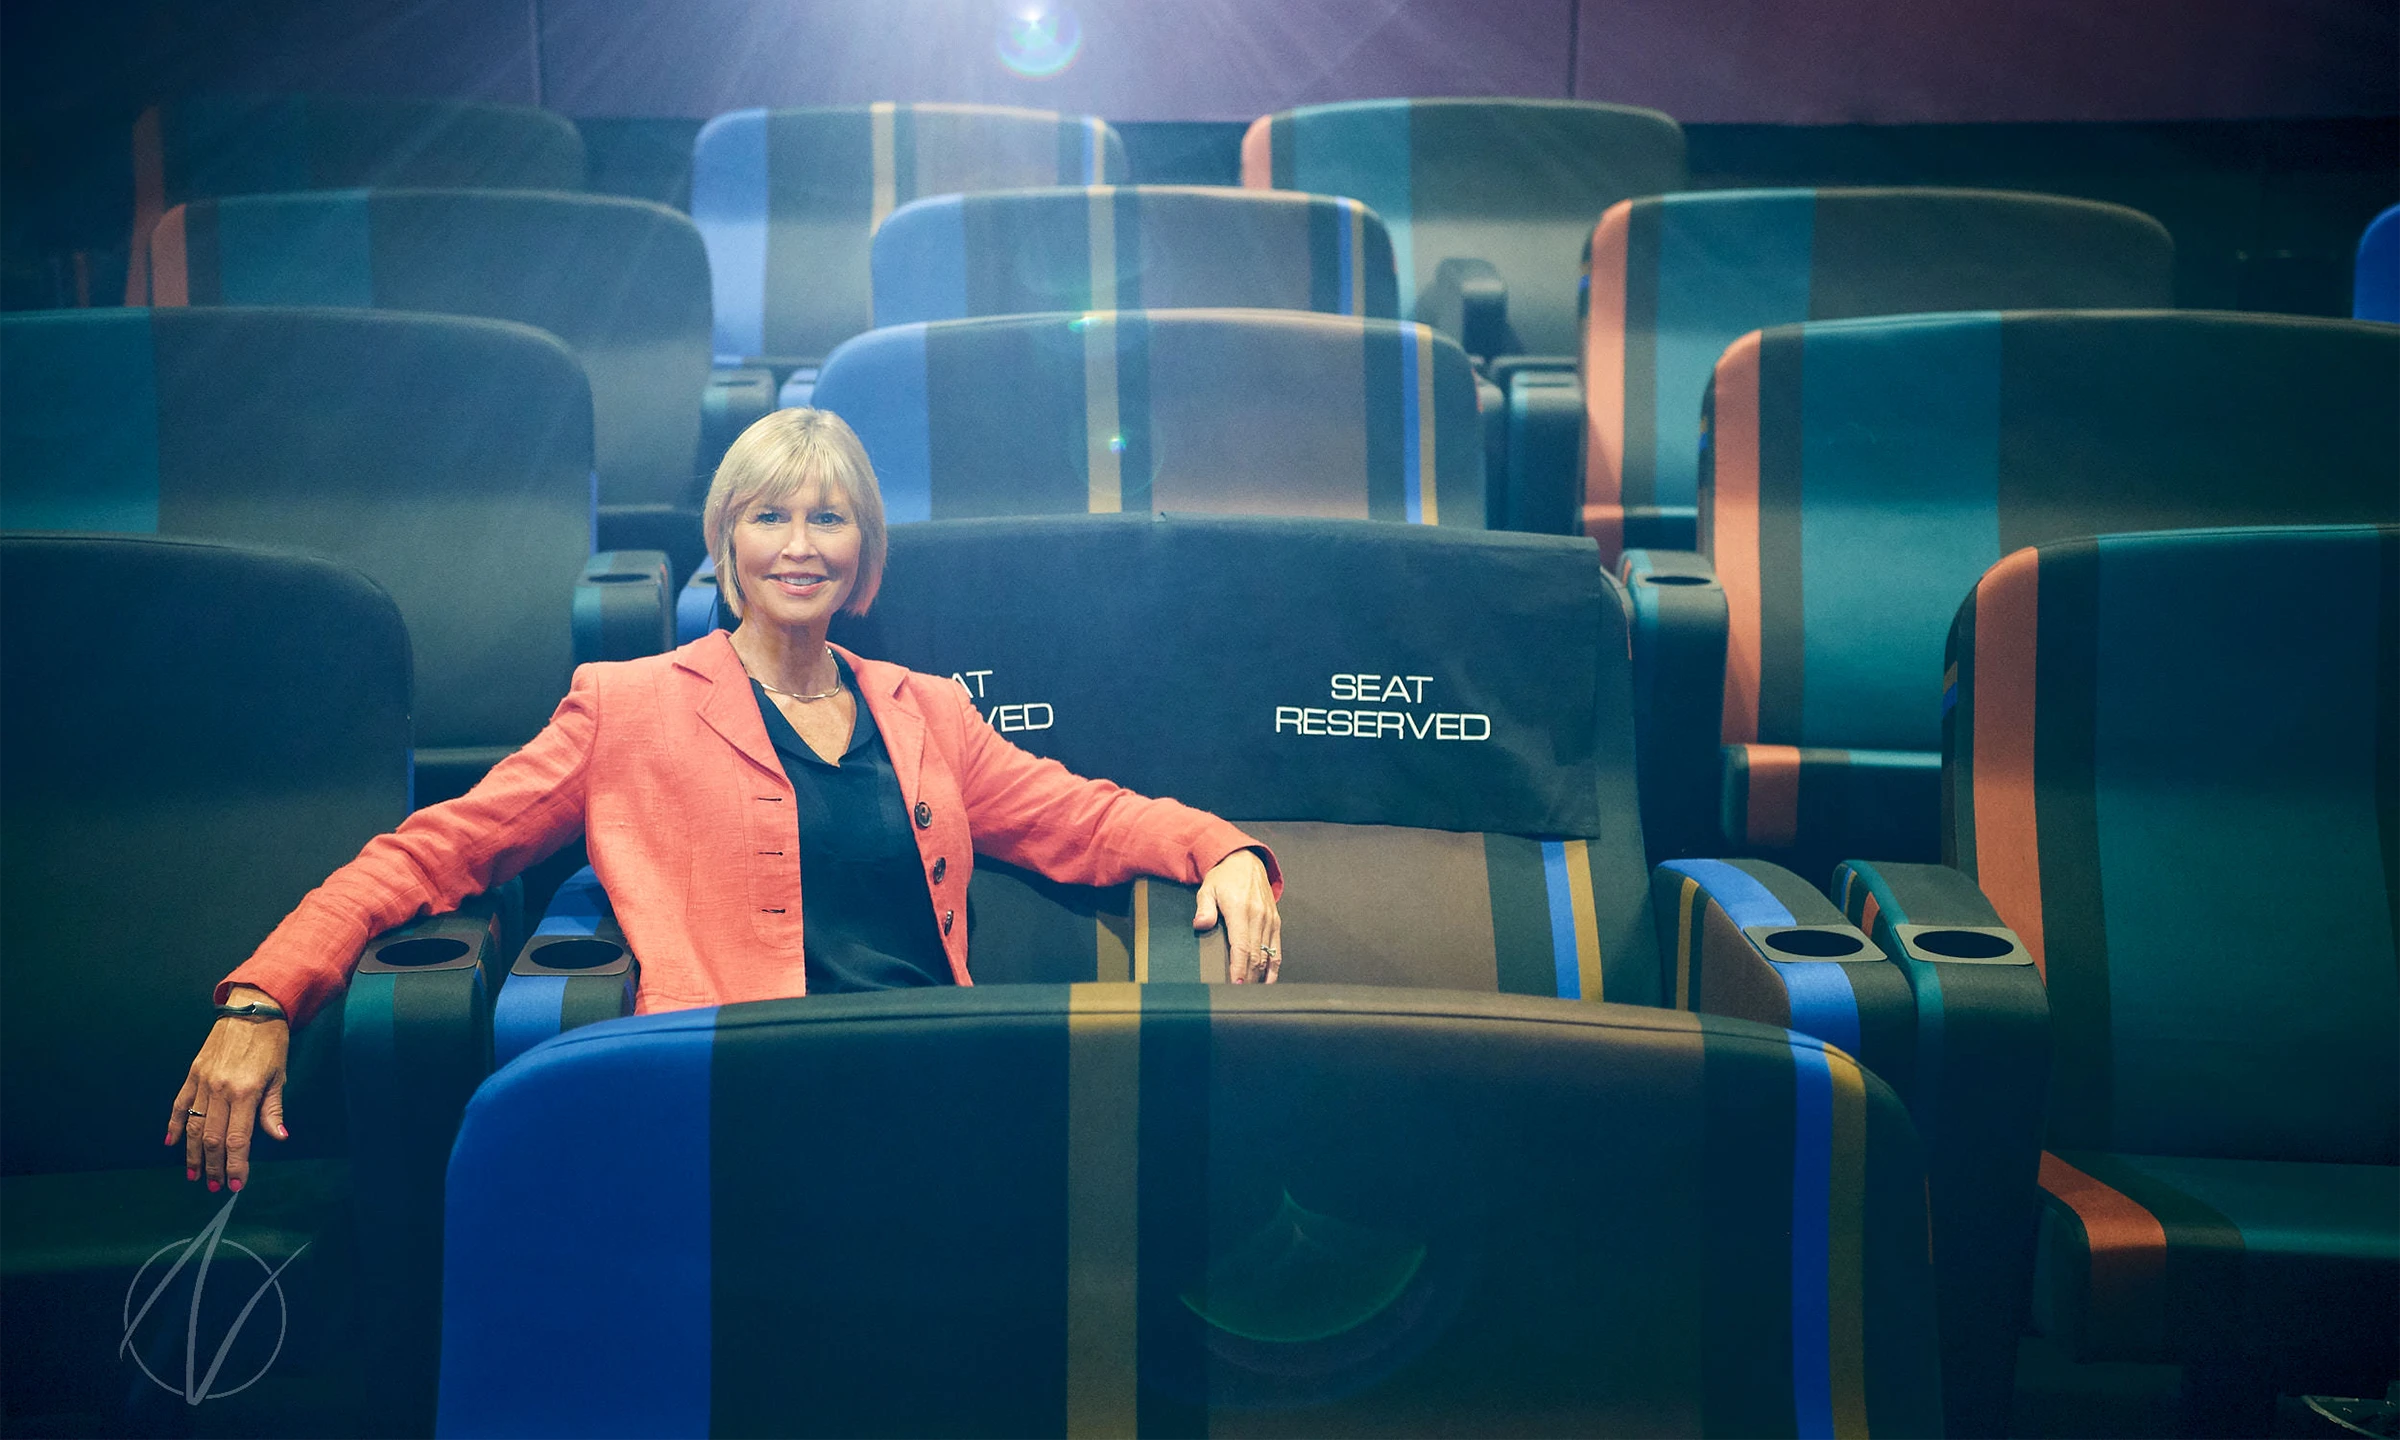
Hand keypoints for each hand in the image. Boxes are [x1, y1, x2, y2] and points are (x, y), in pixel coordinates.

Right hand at [166, 986, 289, 1192]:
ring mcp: (203, 1081)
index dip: (236, 1165)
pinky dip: (174, 1125)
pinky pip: (180, 1104)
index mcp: (246, 1092)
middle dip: (214, 1166)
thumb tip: (278, 1137)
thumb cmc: (271, 1043)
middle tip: (215, 1186)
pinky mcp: (192, 1073)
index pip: (238, 1139)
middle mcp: (221, 1090)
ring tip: (195, 1175)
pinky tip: (171, 1143)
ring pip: (194, 1126)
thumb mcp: (280, 1075)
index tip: (236, 1184)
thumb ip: (273, 1110)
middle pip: (213, 1138)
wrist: (252, 1008)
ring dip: (193, 1154)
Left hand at [1195, 849, 1281, 983]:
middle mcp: (1259, 917)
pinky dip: (1274, 967)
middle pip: (1255, 956)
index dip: (1239, 969)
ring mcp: (1270, 920)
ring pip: (1267, 955)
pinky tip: (1268, 982)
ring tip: (1251, 994)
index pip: (1241, 947)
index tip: (1236, 986)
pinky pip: (1277, 949)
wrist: (1246, 861)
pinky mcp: (1276, 922)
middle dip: (1248, 978)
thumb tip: (1200, 925)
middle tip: (1239, 997)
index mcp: (1241, 911)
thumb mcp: (1208, 888)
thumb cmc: (1224, 877)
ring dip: (1259, 976)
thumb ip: (1204, 908)